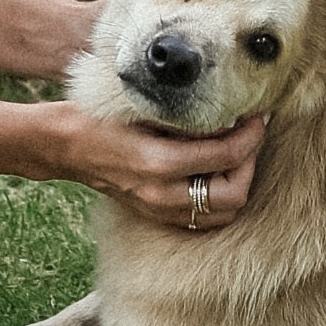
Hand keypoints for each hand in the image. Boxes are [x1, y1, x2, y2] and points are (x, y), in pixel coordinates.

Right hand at [43, 105, 264, 229]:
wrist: (66, 146)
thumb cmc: (103, 118)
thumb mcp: (145, 107)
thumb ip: (188, 118)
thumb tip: (231, 117)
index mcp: (158, 163)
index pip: (226, 157)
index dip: (250, 136)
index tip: (258, 117)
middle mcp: (162, 194)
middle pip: (232, 196)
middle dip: (249, 164)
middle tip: (249, 138)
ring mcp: (159, 209)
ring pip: (222, 213)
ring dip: (238, 184)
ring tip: (236, 154)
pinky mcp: (156, 215)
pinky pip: (203, 218)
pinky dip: (219, 198)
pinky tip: (215, 170)